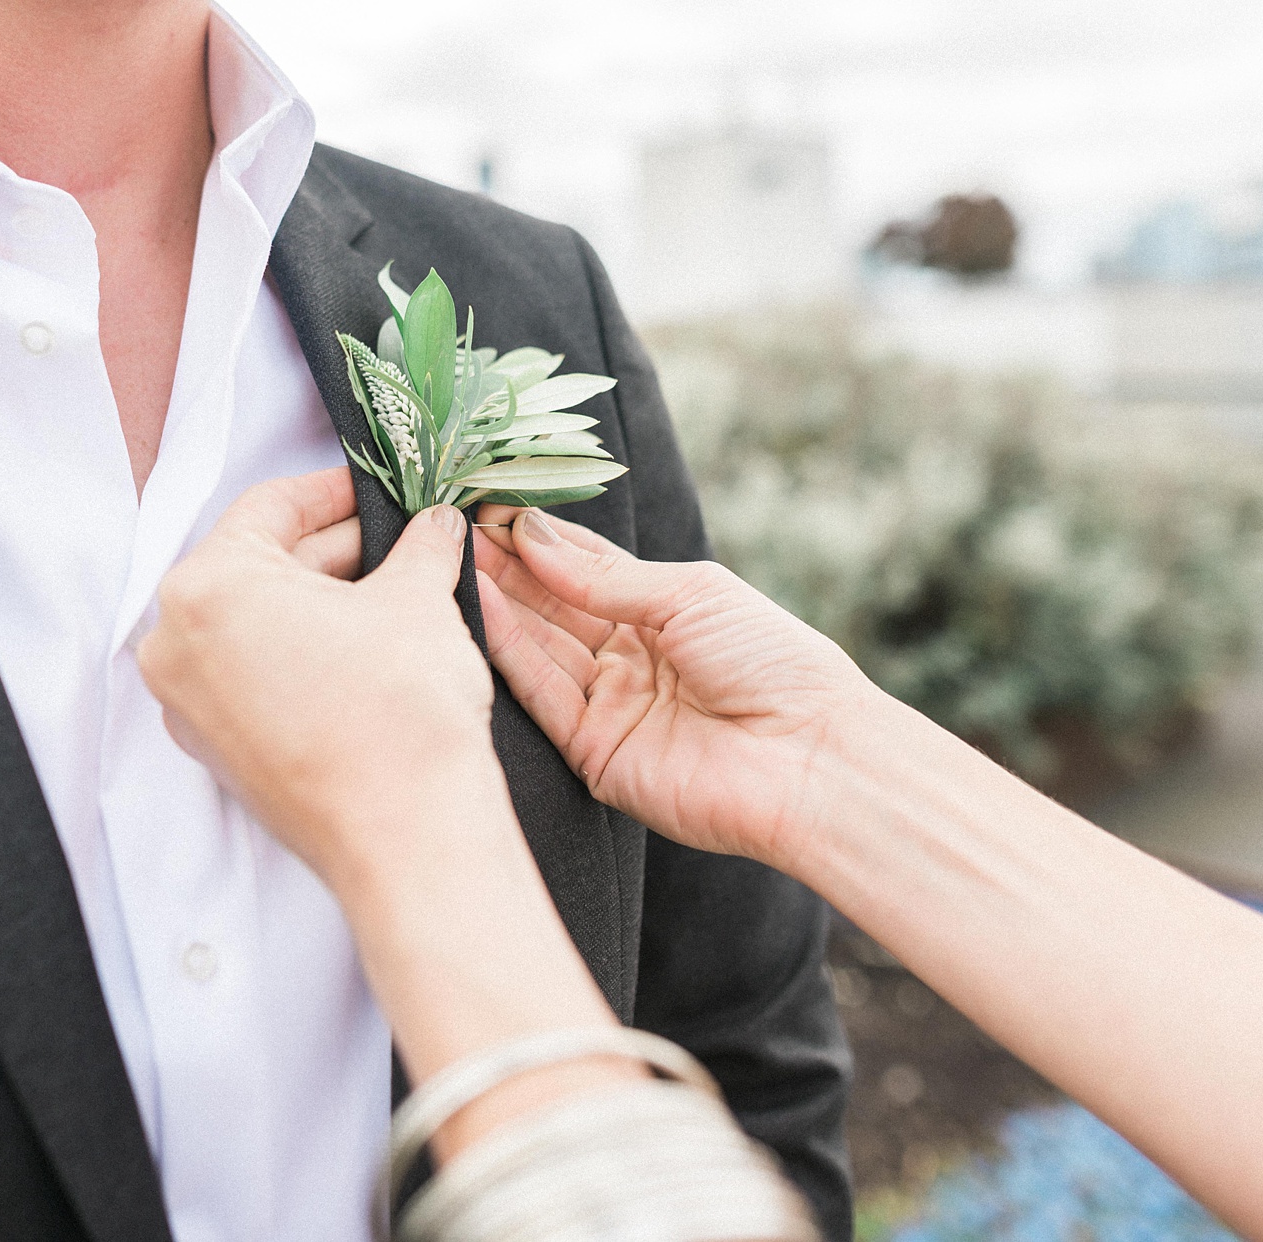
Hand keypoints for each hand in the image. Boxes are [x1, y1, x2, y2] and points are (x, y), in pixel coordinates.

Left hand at [138, 469, 501, 891]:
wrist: (407, 835)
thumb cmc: (398, 714)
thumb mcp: (418, 598)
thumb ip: (420, 547)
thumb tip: (434, 527)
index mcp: (206, 587)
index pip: (270, 508)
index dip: (335, 491)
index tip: (376, 488)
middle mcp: (175, 645)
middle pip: (260, 567)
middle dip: (335, 551)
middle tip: (402, 540)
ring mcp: (190, 706)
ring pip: (256, 626)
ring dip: (323, 603)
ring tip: (396, 593)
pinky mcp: (217, 752)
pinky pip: (254, 678)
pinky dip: (302, 656)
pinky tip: (366, 650)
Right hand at [474, 508, 880, 864]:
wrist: (812, 758)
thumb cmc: (773, 663)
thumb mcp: (690, 594)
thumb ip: (605, 575)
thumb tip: (532, 532)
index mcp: (661, 616)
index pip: (582, 571)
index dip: (537, 539)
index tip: (487, 505)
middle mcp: (628, 661)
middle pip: (552, 608)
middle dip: (504, 566)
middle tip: (451, 525)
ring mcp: (609, 708)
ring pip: (538, 649)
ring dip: (495, 603)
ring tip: (450, 556)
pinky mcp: (593, 755)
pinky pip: (542, 696)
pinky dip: (509, 651)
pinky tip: (479, 606)